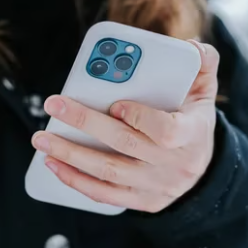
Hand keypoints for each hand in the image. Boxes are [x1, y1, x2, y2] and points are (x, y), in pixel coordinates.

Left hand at [31, 40, 219, 213]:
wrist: (202, 169)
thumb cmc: (194, 121)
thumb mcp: (205, 91)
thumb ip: (202, 63)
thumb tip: (190, 45)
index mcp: (193, 134)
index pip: (167, 131)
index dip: (139, 118)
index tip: (115, 104)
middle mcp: (176, 165)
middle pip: (126, 146)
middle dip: (86, 123)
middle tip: (54, 105)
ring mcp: (158, 187)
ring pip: (109, 172)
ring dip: (71, 155)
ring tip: (42, 138)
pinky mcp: (142, 202)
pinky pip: (105, 194)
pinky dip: (76, 180)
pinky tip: (54, 163)